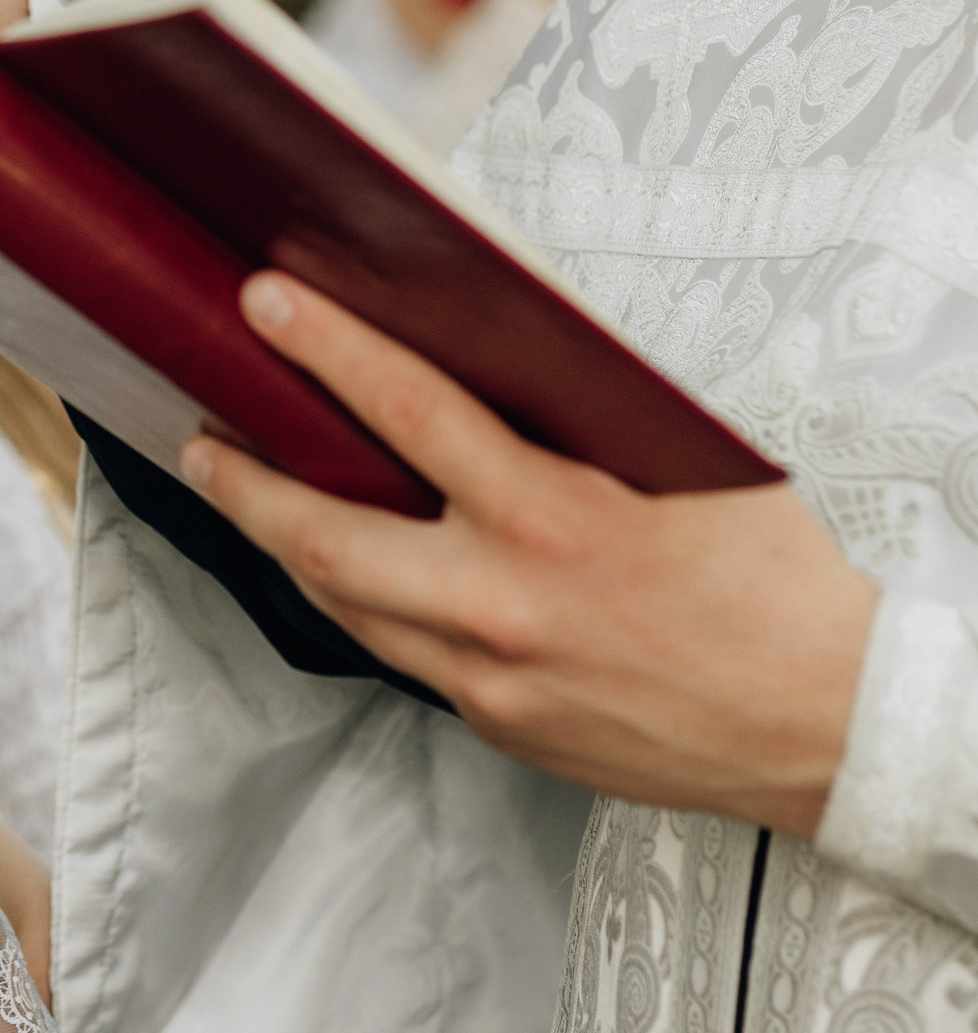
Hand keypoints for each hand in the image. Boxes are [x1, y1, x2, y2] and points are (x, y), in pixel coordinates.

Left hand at [179, 273, 878, 837]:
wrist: (831, 726)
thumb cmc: (770, 582)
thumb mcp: (680, 467)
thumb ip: (572, 422)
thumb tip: (484, 359)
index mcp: (554, 517)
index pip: (410, 413)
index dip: (328, 351)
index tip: (266, 305)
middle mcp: (501, 602)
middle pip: (321, 535)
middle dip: (242, 482)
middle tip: (200, 437)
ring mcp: (488, 675)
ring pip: (342, 603)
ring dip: (282, 546)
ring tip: (244, 493)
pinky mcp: (495, 724)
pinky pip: (402, 652)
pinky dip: (364, 602)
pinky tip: (346, 569)